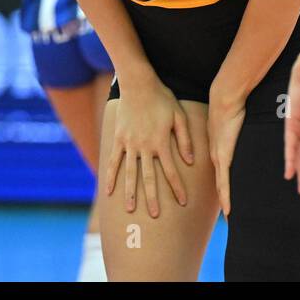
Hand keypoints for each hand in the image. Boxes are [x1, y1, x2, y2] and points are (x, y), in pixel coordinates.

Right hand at [104, 81, 194, 217]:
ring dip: (130, 193)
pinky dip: (111, 177)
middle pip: (149, 177)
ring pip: (130, 173)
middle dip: (153, 198)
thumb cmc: (162, 98)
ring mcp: (129, 144)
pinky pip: (113, 161)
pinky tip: (109, 192)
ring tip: (130, 209)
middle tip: (155, 216)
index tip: (182, 202)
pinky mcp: (118, 139)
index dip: (177, 187)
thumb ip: (184, 139)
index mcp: (161, 142)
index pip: (171, 170)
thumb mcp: (179, 116)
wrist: (138, 83)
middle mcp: (144, 146)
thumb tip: (190, 161)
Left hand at [207, 93, 245, 216]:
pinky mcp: (223, 157)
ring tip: (230, 219)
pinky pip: (224, 183)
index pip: (219, 172)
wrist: (225, 96)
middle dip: (222, 200)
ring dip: (224, 203)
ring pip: (220, 186)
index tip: (224, 199)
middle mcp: (214, 155)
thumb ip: (239, 129)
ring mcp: (218, 157)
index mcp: (216, 146)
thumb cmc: (233, 103)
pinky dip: (226, 198)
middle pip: (218, 183)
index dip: (221, 187)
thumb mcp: (234, 121)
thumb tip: (247, 129)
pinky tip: (229, 211)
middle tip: (228, 217)